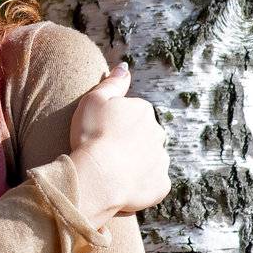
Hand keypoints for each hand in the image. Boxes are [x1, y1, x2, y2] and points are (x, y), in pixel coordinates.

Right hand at [69, 62, 170, 225]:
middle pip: (144, 135)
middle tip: (104, 151)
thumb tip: (125, 67)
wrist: (97, 176)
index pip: (132, 113)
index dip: (114, 123)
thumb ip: (112, 82)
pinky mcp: (161, 185)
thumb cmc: (91, 135)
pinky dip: (141, 184)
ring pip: (149, 159)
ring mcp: (161, 160)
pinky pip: (152, 183)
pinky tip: (122, 185)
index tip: (99, 132)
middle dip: (129, 141)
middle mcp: (158, 133)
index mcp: (143, 110)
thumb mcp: (93, 100)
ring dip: (136, 162)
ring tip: (112, 171)